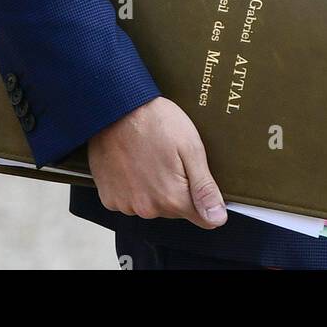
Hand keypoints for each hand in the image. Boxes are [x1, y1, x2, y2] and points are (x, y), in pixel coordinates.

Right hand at [87, 96, 227, 227]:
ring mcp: (125, 204)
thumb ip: (204, 188)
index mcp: (172, 198)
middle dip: (176, 188)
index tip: (195, 175)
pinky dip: (131, 187)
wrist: (116, 107)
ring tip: (149, 157)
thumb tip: (218, 218)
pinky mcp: (108, 198)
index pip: (201, 218)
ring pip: (151, 205)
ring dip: (153, 188)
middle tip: (169, 158)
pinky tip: (131, 164)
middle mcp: (148, 209)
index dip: (203, 198)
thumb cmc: (156, 122)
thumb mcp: (190, 147)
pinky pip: (128, 200)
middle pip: (174, 209)